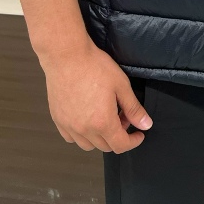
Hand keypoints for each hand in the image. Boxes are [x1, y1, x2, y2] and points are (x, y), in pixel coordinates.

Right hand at [38, 38, 153, 153]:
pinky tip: (87, 118)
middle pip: (105, 146)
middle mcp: (84, 129)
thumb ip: (134, 108)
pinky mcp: (58, 119)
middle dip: (119, 135)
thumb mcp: (121, 85)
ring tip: (105, 116)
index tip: (139, 134)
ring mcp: (69, 126)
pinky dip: (81, 134)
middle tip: (123, 116)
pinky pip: (71, 137)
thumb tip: (146, 125)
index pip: (121, 145)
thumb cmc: (95, 67)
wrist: (67, 56)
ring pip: (87, 145)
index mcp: (102, 122)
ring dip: (100, 137)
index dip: (133, 141)